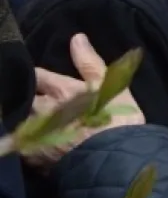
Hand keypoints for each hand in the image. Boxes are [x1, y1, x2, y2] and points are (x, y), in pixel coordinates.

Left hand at [27, 34, 144, 167]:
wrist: (115, 159)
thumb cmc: (116, 119)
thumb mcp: (110, 87)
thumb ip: (90, 63)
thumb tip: (76, 37)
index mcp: (60, 90)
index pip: (37, 75)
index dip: (35, 74)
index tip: (34, 75)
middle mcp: (43, 109)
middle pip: (24, 98)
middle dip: (26, 95)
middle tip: (33, 96)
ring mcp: (37, 133)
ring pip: (21, 121)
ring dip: (24, 118)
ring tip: (32, 119)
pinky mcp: (36, 155)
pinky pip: (23, 145)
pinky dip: (26, 142)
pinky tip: (33, 142)